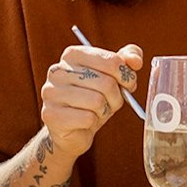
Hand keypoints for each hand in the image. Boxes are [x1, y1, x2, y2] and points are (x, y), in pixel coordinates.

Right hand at [40, 42, 142, 161]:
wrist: (72, 131)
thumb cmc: (93, 100)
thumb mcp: (110, 78)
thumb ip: (124, 61)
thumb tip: (135, 60)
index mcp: (72, 54)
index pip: (110, 60)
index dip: (125, 76)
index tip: (127, 84)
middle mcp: (57, 70)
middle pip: (106, 82)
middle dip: (116, 97)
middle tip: (111, 102)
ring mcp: (51, 92)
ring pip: (97, 101)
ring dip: (104, 110)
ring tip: (97, 111)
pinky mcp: (51, 114)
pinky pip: (87, 118)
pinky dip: (93, 122)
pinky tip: (85, 121)